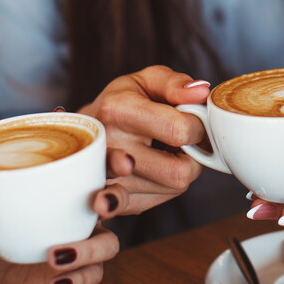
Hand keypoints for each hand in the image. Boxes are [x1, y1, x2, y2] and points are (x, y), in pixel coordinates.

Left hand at [0, 154, 131, 283]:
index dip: (118, 161)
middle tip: (99, 203)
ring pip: (109, 244)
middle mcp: (87, 208)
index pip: (105, 163)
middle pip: (118, 200)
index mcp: (75, 180)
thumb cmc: (3, 210)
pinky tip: (55, 280)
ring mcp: (87, 240)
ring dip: (89, 249)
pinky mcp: (78, 271)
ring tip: (56, 256)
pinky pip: (91, 276)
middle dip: (115, 199)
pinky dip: (75, 279)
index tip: (119, 163)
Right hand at [78, 65, 209, 213]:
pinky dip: (164, 186)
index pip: (179, 131)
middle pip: (179, 172)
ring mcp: (108, 179)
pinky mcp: (112, 201)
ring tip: (162, 152)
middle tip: (182, 143)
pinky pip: (158, 201)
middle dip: (192, 157)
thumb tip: (202, 93)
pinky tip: (153, 169)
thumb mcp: (147, 81)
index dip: (198, 127)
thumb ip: (176, 84)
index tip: (193, 122)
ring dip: (178, 170)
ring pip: (172, 188)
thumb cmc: (122, 104)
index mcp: (118, 110)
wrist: (82, 133)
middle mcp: (109, 147)